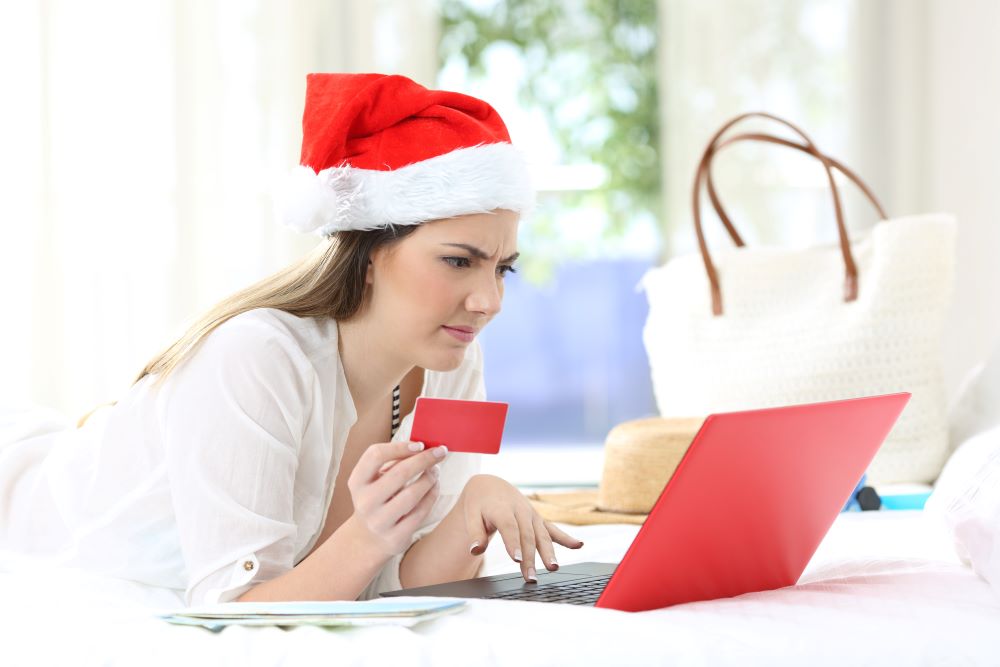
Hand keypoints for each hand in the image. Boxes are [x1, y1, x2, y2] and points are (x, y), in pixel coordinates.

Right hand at [346, 440, 446, 556]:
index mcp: (357, 482)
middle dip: (424, 459)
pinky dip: (431, 496)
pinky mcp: (395, 536)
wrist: (367, 540)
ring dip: (429, 478)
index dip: (400, 447)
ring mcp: (379, 521)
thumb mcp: (373, 481)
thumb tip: (422, 447)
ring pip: (412, 494)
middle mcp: (365, 501)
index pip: (375, 455)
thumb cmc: (377, 500)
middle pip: (399, 473)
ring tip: (436, 471)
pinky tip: (434, 487)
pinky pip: (420, 512)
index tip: (420, 444)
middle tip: (440, 452)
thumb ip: (391, 463)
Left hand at [462, 474, 583, 581]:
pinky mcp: (538, 519)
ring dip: (548, 552)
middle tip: (530, 577)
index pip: (509, 527)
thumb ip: (474, 532)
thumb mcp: (470, 514)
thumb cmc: (480, 503)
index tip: (516, 559)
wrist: (491, 486)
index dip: (512, 543)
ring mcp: (531, 515)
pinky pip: (553, 529)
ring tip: (553, 568)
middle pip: (527, 536)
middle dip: (530, 557)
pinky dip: (566, 538)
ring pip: (541, 535)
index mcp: (502, 509)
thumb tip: (475, 550)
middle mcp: (520, 511)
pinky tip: (579, 545)